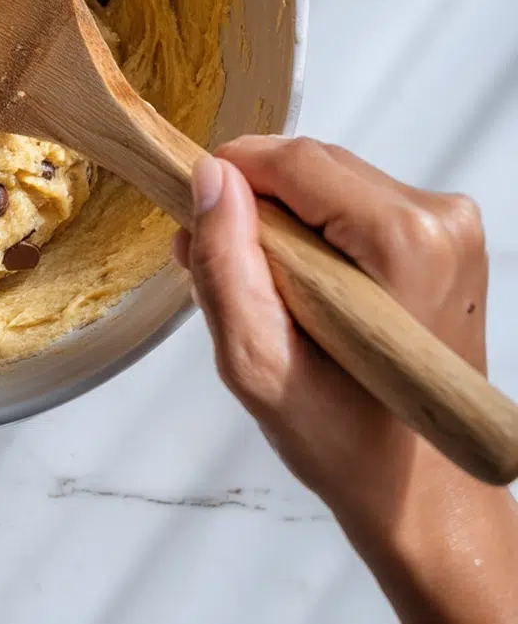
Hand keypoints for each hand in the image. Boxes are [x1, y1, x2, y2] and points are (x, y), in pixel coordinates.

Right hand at [175, 136, 517, 622]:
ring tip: (271, 292)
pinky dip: (315, 234)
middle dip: (256, 207)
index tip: (199, 225)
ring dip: (283, 223)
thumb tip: (210, 177)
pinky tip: (306, 290)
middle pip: (311, 165)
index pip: (292, 159)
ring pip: (328, 181)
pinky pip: (353, 203)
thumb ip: (226, 263)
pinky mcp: (446, 238)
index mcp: (404, 242)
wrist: (421, 491)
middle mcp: (441, 220)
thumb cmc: (346, 442)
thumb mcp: (256, 362)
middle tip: (230, 272)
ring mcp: (452, 226)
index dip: (230, 179)